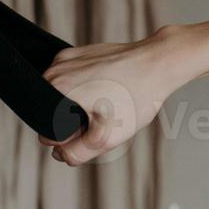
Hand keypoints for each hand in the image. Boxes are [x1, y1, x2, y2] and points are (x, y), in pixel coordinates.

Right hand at [38, 25, 195, 165]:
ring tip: (108, 100)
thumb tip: (59, 154)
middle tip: (106, 113)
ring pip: (62, 100)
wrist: (160, 63)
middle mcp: (53, 72)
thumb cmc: (137, 97)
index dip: (75, 140)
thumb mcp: (107, 137)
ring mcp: (65, 60)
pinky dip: (86, 89)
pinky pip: (73, 82)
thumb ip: (76, 153)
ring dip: (79, 107)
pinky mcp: (77, 53)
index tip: (98, 126)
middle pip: (54, 117)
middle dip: (76, 123)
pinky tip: (109, 87)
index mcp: (54, 90)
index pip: (48, 136)